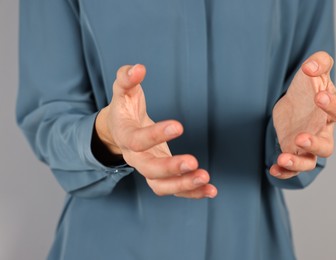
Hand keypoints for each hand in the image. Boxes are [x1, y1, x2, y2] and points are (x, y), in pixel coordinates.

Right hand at [95, 65, 216, 198]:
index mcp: (125, 136)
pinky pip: (173, 189)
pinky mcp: (160, 175)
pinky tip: (211, 189)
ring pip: (160, 186)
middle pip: (148, 169)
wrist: (121, 129)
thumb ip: (127, 78)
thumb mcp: (123, 90)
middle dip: (171, 168)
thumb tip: (138, 68)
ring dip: (183, 185)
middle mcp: (135, 157)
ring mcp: (147, 168)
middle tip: (193, 162)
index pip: (136, 140)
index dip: (156, 135)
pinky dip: (191, 192)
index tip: (179, 126)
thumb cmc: (125, 108)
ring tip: (206, 179)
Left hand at [271, 51, 335, 178]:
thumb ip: (319, 62)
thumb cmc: (309, 87)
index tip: (318, 96)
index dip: (334, 106)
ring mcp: (308, 145)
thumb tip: (310, 67)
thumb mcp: (314, 70)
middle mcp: (322, 132)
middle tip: (300, 137)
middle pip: (327, 146)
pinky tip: (272, 168)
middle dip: (315, 144)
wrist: (293, 102)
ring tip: (282, 158)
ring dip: (297, 162)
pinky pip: (292, 167)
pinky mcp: (293, 151)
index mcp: (331, 113)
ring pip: (310, 162)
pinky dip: (284, 171)